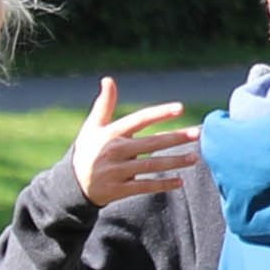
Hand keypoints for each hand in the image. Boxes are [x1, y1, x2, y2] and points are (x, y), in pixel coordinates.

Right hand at [61, 76, 200, 206]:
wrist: (72, 184)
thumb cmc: (88, 149)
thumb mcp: (93, 126)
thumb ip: (104, 104)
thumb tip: (108, 79)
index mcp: (111, 133)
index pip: (140, 119)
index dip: (160, 113)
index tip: (180, 108)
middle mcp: (115, 151)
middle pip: (151, 143)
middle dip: (176, 138)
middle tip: (197, 133)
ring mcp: (117, 172)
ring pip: (151, 166)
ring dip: (174, 162)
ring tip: (194, 158)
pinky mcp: (119, 190)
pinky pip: (145, 187)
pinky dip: (163, 184)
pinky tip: (180, 182)